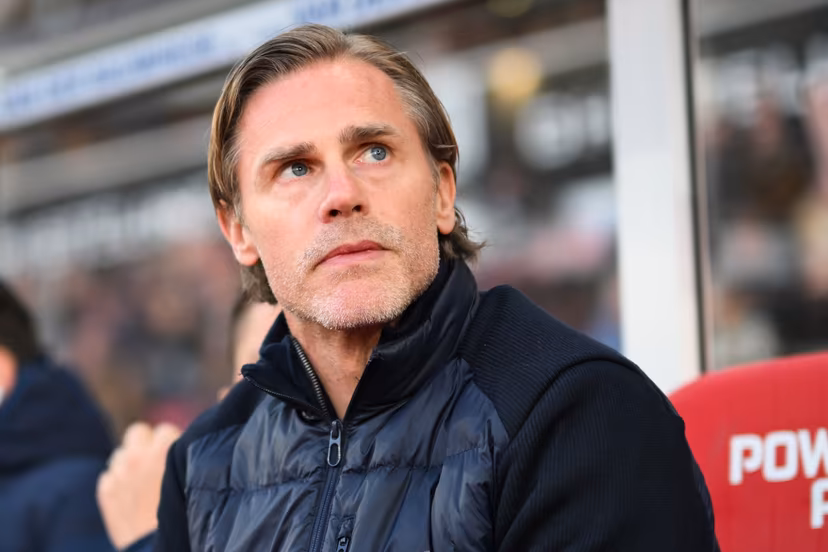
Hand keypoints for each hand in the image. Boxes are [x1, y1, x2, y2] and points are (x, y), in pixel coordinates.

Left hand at [97, 422, 180, 548]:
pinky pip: (108, 477)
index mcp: (162, 450)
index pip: (164, 430)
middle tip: (154, 461)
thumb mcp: (190, 478)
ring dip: (129, 464)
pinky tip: (129, 498)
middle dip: (145, 444)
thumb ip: (182, 458)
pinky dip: (117, 484)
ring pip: (120, 455)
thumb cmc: (184, 514)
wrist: (157, 547)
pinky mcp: (105, 493)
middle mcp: (137, 457)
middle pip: (137, 432)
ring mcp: (119, 474)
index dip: (171, 443)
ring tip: (141, 483)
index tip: (175, 457)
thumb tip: (178, 447)